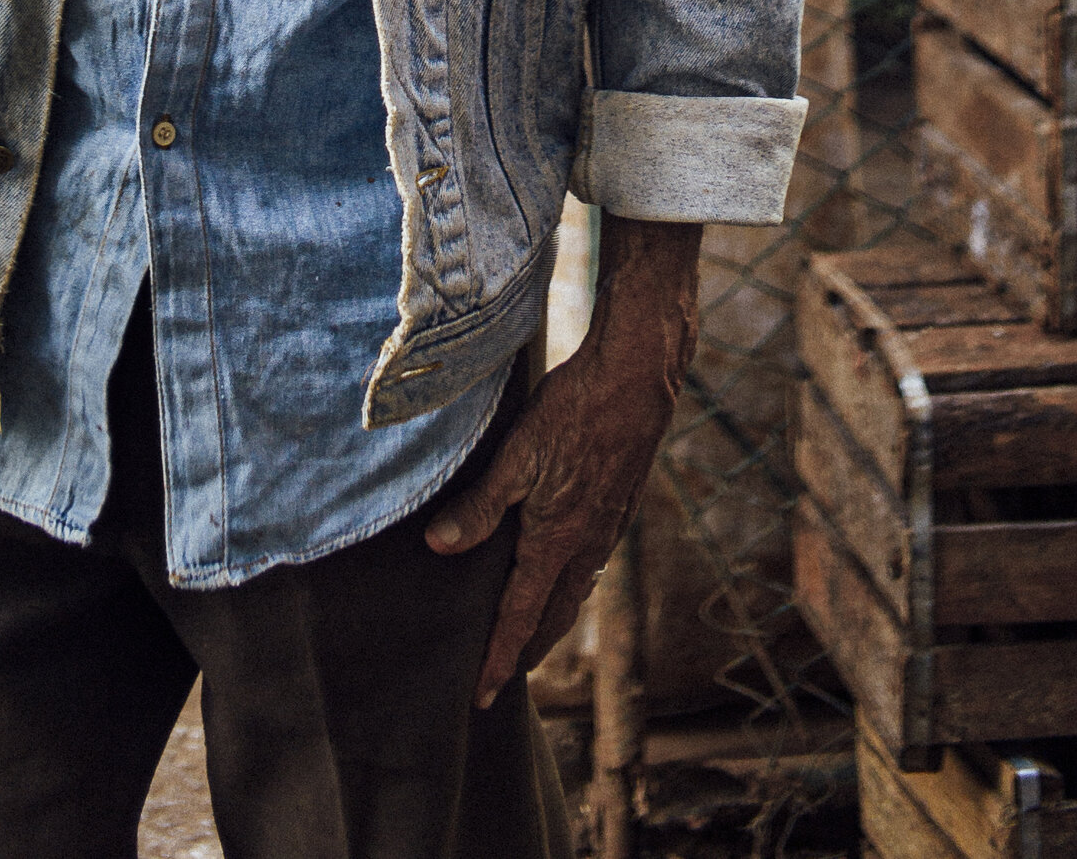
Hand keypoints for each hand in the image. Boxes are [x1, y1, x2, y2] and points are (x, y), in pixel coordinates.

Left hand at [425, 214, 699, 707]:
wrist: (638, 378)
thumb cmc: (574, 410)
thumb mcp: (518, 454)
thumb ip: (480, 505)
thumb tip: (438, 546)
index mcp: (557, 540)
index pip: (521, 617)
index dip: (498, 659)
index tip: (481, 698)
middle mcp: (587, 546)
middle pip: (553, 618)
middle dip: (526, 652)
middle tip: (501, 679)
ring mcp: (607, 529)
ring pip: (574, 594)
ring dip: (548, 622)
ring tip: (527, 638)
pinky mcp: (617, 508)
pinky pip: (589, 567)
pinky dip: (568, 589)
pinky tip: (561, 574)